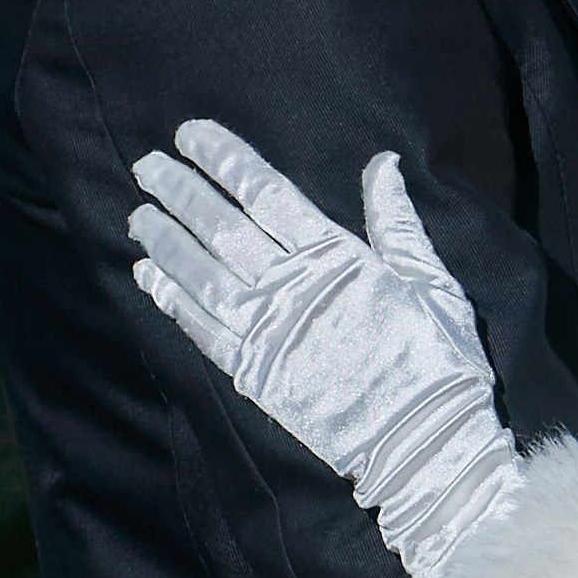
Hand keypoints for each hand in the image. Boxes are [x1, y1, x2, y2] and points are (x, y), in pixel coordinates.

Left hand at [128, 119, 518, 577]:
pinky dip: (170, 299)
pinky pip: (200, 328)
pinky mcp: (254, 374)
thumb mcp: (432, 281)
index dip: (224, 159)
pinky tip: (147, 275)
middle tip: (147, 166)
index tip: (191, 135)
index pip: (266, 192)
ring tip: (138, 216)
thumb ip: (397, 223)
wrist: (424, 443)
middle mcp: (292, 287)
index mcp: (337, 257)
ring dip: (165, 241)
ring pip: (200, 273)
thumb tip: (383, 163)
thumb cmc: (440, 360)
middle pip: (221, 226)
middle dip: (180, 191)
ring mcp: (267, 332)